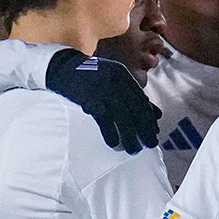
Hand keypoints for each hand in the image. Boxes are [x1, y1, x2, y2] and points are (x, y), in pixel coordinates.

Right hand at [46, 48, 161, 152]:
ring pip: (122, 116)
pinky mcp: (90, 98)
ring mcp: (103, 90)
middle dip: (144, 129)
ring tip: (133, 150)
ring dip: (129, 135)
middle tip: (150, 144)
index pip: (141, 100)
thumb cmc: (89, 77)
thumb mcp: (113, 80)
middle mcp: (116, 81)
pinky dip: (110, 132)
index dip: (149, 118)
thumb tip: (155, 114)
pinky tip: (114, 144)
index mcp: (123, 76)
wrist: (62, 68)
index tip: (154, 132)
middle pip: (135, 109)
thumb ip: (132, 94)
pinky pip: (104, 119)